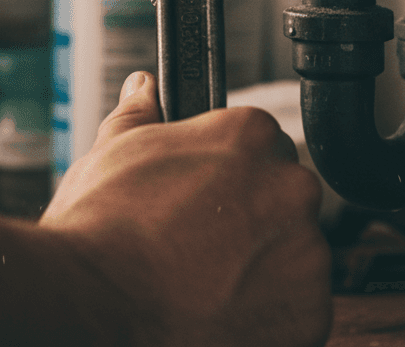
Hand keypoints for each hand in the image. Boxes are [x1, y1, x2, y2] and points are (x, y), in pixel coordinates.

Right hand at [40, 72, 331, 346]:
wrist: (94, 308)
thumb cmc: (101, 230)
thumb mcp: (113, 150)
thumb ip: (141, 113)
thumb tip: (146, 87)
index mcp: (250, 135)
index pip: (261, 144)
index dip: (231, 174)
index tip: (208, 198)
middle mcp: (290, 188)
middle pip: (284, 198)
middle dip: (253, 218)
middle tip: (203, 243)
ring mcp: (306, 254)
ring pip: (294, 255)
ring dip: (263, 267)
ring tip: (206, 284)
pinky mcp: (310, 315)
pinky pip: (298, 311)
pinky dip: (269, 317)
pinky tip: (222, 314)